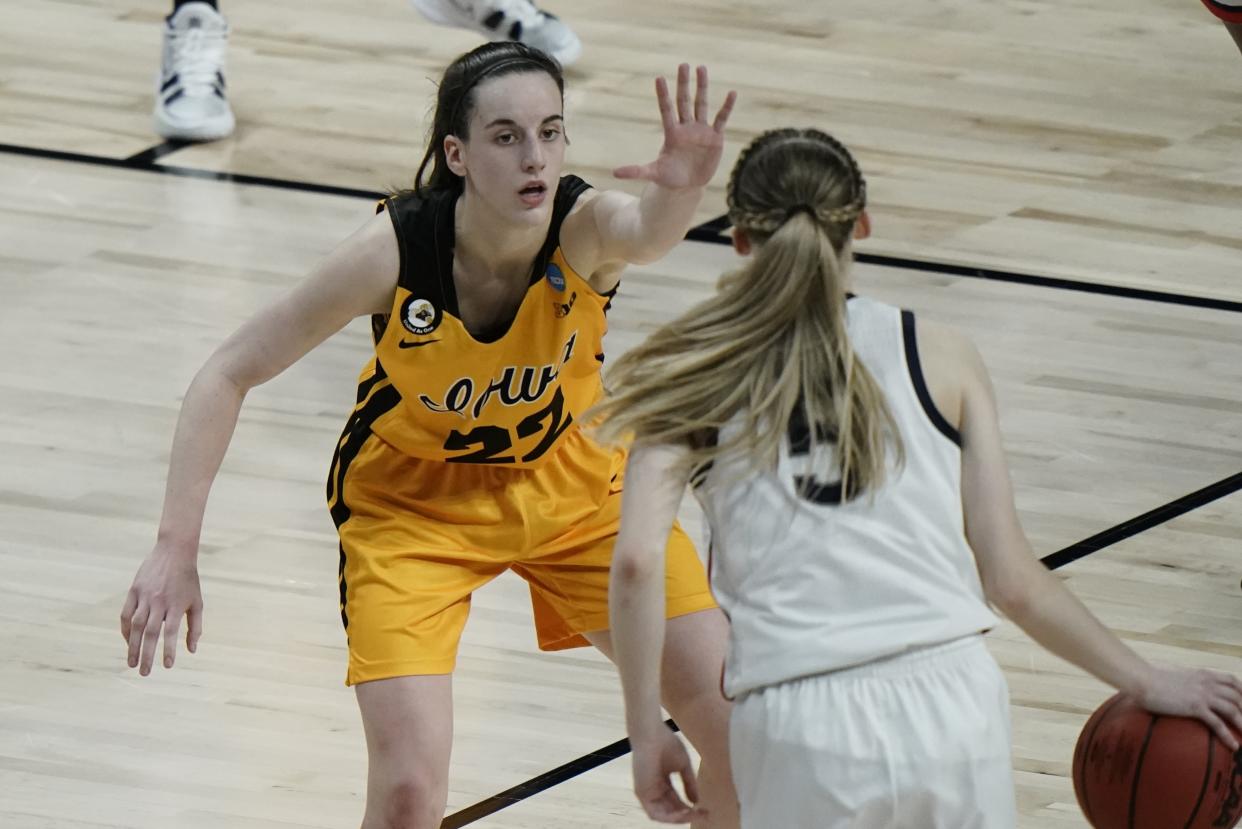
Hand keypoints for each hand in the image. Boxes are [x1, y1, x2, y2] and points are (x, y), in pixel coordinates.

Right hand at [119, 549, 203, 674]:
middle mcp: (159, 601)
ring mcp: (144, 596)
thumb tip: (191, 650)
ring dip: (132, 646)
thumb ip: (195, 626)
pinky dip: (125, 629)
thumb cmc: (188, 580)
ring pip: (135, 625)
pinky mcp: (134, 590)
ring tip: (131, 663)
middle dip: (146, 654)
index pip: (171, 632)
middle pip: (150, 632)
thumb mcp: (197, 602)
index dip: (168, 650)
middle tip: (143, 673)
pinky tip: (127, 641)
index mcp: (177, 605)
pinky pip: (126, 614)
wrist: (174, 552)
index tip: (167, 666)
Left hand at [614, 64, 736, 190]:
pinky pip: (721, 119)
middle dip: (684, 84)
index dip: (663, 95)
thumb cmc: (669, 177)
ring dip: (702, 87)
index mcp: (671, 133)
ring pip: (701, 104)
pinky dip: (726, 107)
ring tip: (701, 68)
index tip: (659, 78)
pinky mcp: (715, 138)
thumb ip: (636, 171)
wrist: (688, 186)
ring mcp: (701, 131)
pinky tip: (731, 93)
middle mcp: (686, 128)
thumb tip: (614, 173)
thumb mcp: (654, 174)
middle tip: (683, 64)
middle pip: (684, 101)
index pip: (666, 110)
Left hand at [630, 725, 703, 822]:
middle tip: (703, 815)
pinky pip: (655, 814)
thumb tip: (696, 802)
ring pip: (663, 815)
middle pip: (671, 810)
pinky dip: (669, 817)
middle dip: (687, 815)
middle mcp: (653, 790)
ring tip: (694, 815)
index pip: (676, 802)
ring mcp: (646, 793)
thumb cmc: (666, 743)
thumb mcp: (683, 767)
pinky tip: (683, 814)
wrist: (652, 733)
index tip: (705, 810)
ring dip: (679, 818)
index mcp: (662, 783)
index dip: (690, 808)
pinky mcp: (641, 793)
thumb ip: (689, 784)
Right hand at [1138, 664, 1241, 748]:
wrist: (1142, 678)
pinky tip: (1233, 745)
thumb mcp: (1174, 673)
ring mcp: (1202, 695)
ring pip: (1232, 710)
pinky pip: (1217, 723)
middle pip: (1237, 697)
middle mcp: (1207, 683)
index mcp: (1203, 674)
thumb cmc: (1151, 675)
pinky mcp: (1195, 707)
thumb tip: (1181, 684)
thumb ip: (1184, 678)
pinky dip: (1227, 735)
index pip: (1232, 681)